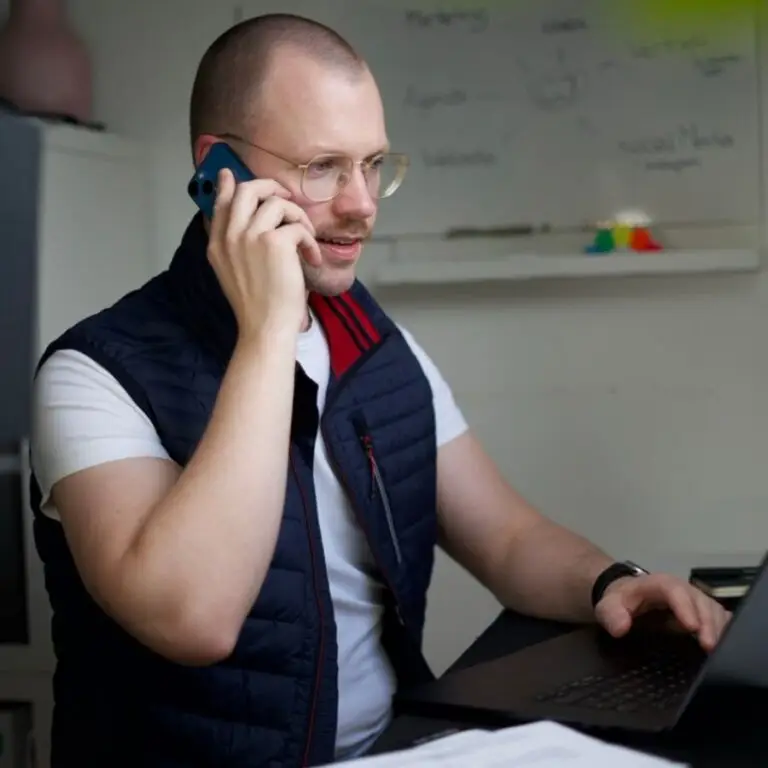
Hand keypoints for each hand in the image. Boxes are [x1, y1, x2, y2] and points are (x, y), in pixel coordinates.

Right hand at [207, 169, 321, 336]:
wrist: (265, 328)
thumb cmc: (259, 306)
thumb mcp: (237, 273)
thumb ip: (237, 246)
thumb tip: (249, 223)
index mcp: (218, 245)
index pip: (221, 204)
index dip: (228, 186)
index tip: (231, 174)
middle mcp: (230, 237)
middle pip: (247, 190)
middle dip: (271, 187)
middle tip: (287, 198)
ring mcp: (250, 237)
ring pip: (277, 203)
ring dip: (298, 218)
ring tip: (306, 240)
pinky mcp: (275, 242)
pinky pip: (297, 226)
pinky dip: (310, 241)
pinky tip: (312, 258)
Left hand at [594, 573, 731, 651]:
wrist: (628, 599)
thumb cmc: (621, 601)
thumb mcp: (608, 606)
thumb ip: (611, 614)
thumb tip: (620, 627)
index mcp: (659, 584)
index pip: (674, 590)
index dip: (685, 607)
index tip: (692, 627)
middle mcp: (682, 591)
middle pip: (701, 601)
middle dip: (708, 623)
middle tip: (710, 647)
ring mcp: (695, 602)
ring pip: (715, 610)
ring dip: (720, 630)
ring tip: (719, 652)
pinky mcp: (703, 614)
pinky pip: (720, 620)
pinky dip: (726, 632)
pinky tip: (726, 650)